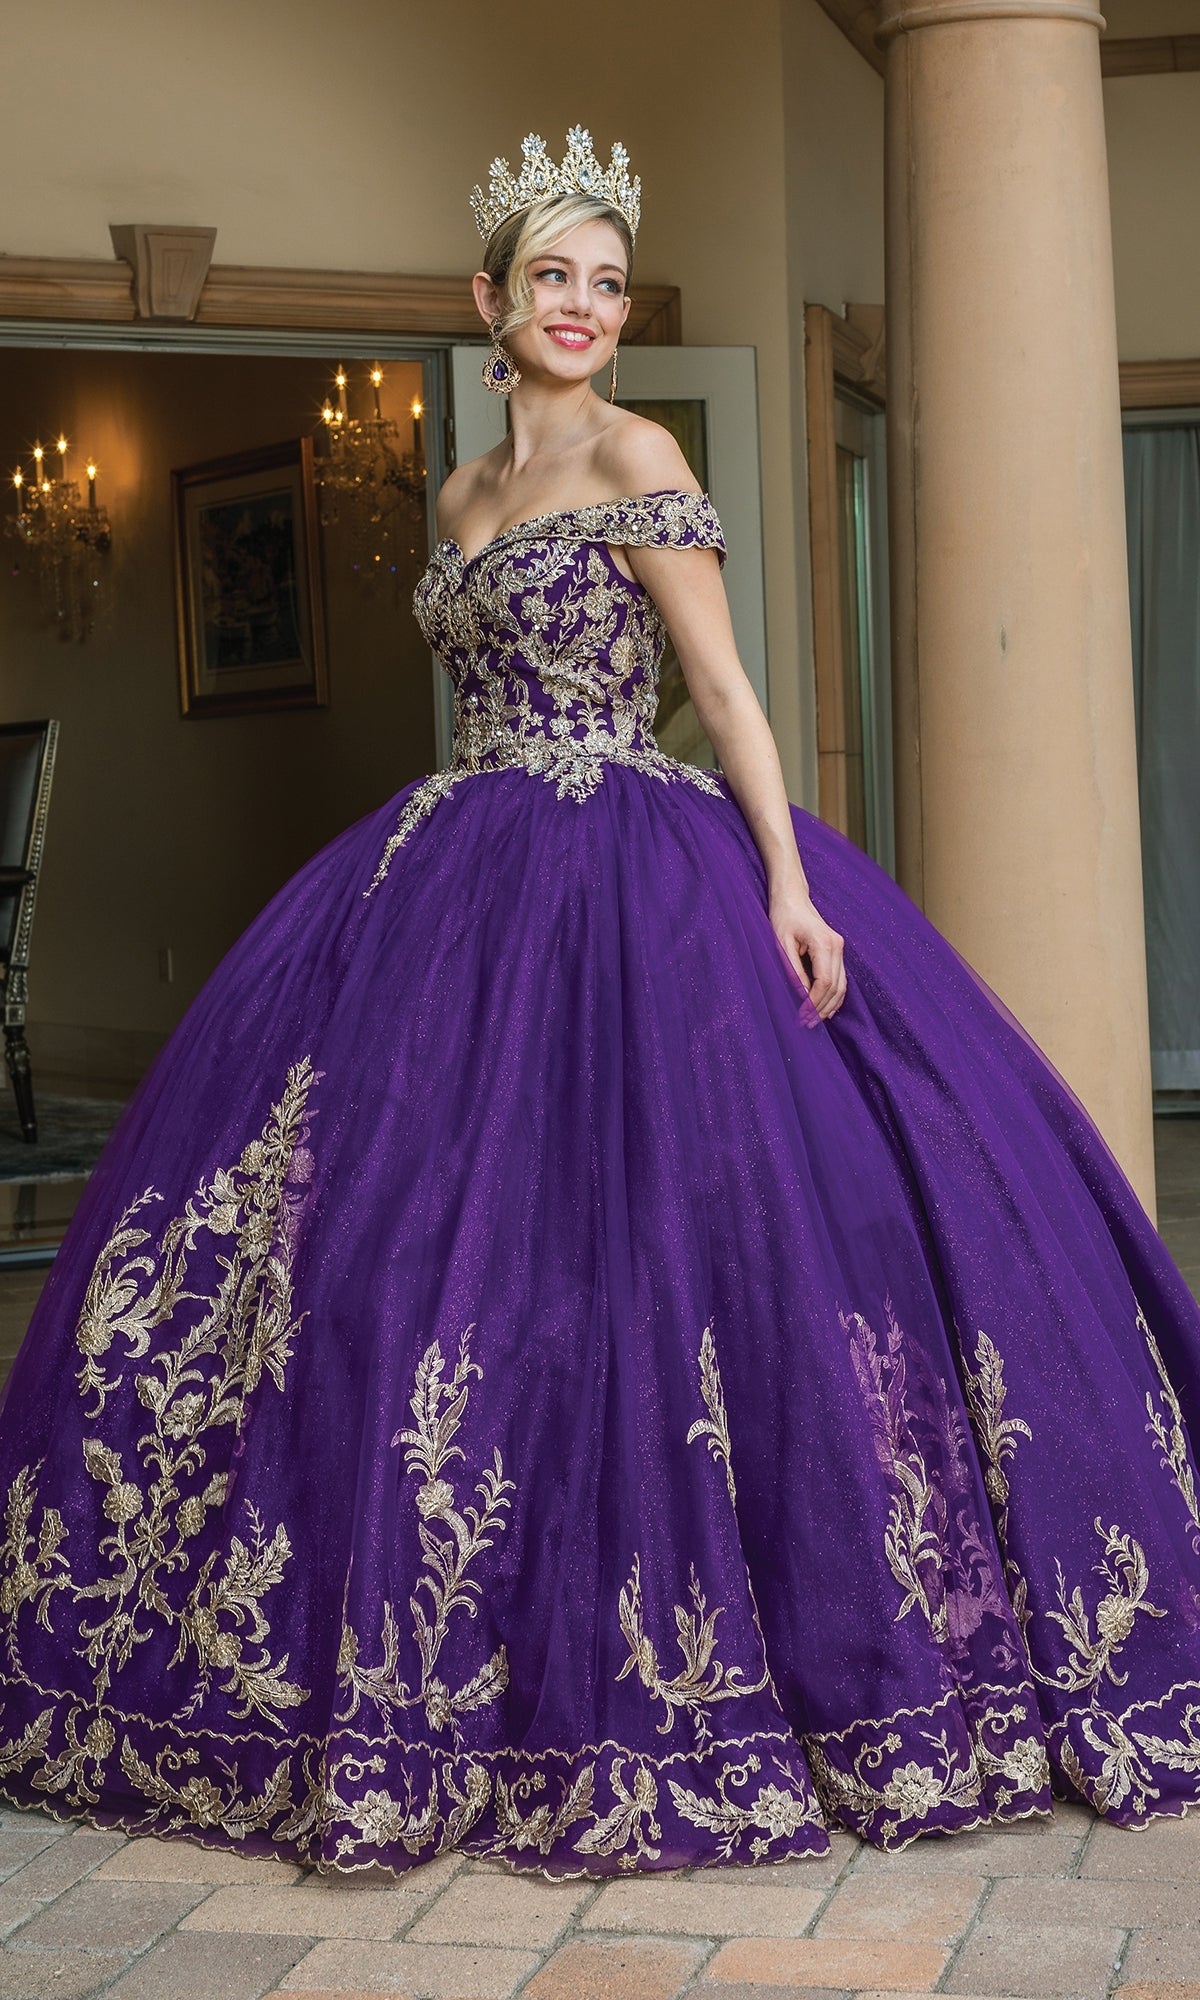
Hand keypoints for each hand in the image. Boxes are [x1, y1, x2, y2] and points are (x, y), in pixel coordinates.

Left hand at [769, 887, 846, 1019]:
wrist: (792, 898)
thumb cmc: (783, 917)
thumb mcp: (781, 944)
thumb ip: (793, 970)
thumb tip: (802, 995)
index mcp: (824, 943)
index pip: (825, 981)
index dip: (814, 1002)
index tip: (802, 1015)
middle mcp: (837, 946)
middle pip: (836, 986)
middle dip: (822, 1008)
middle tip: (806, 1024)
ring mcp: (840, 948)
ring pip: (842, 985)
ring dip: (830, 1005)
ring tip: (814, 1020)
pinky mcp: (838, 950)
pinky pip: (841, 978)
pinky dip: (835, 995)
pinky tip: (825, 1008)